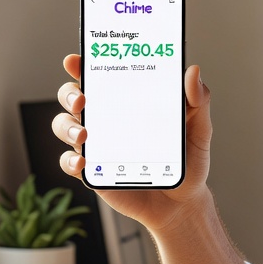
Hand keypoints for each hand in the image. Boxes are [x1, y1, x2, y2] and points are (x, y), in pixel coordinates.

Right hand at [51, 53, 212, 232]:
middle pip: (72, 97)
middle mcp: (106, 119)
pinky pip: (70, 162)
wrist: (183, 203)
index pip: (100, 76)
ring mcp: (96, 145)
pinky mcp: (93, 172)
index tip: (75, 60)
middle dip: (69, 94)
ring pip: (64, 126)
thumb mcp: (198, 129)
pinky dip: (70, 161)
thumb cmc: (187, 161)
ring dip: (68, 127)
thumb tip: (193, 71)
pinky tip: (82, 162)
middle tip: (83, 100)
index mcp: (128, 101)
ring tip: (84, 135)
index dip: (82, 65)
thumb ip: (198, 101)